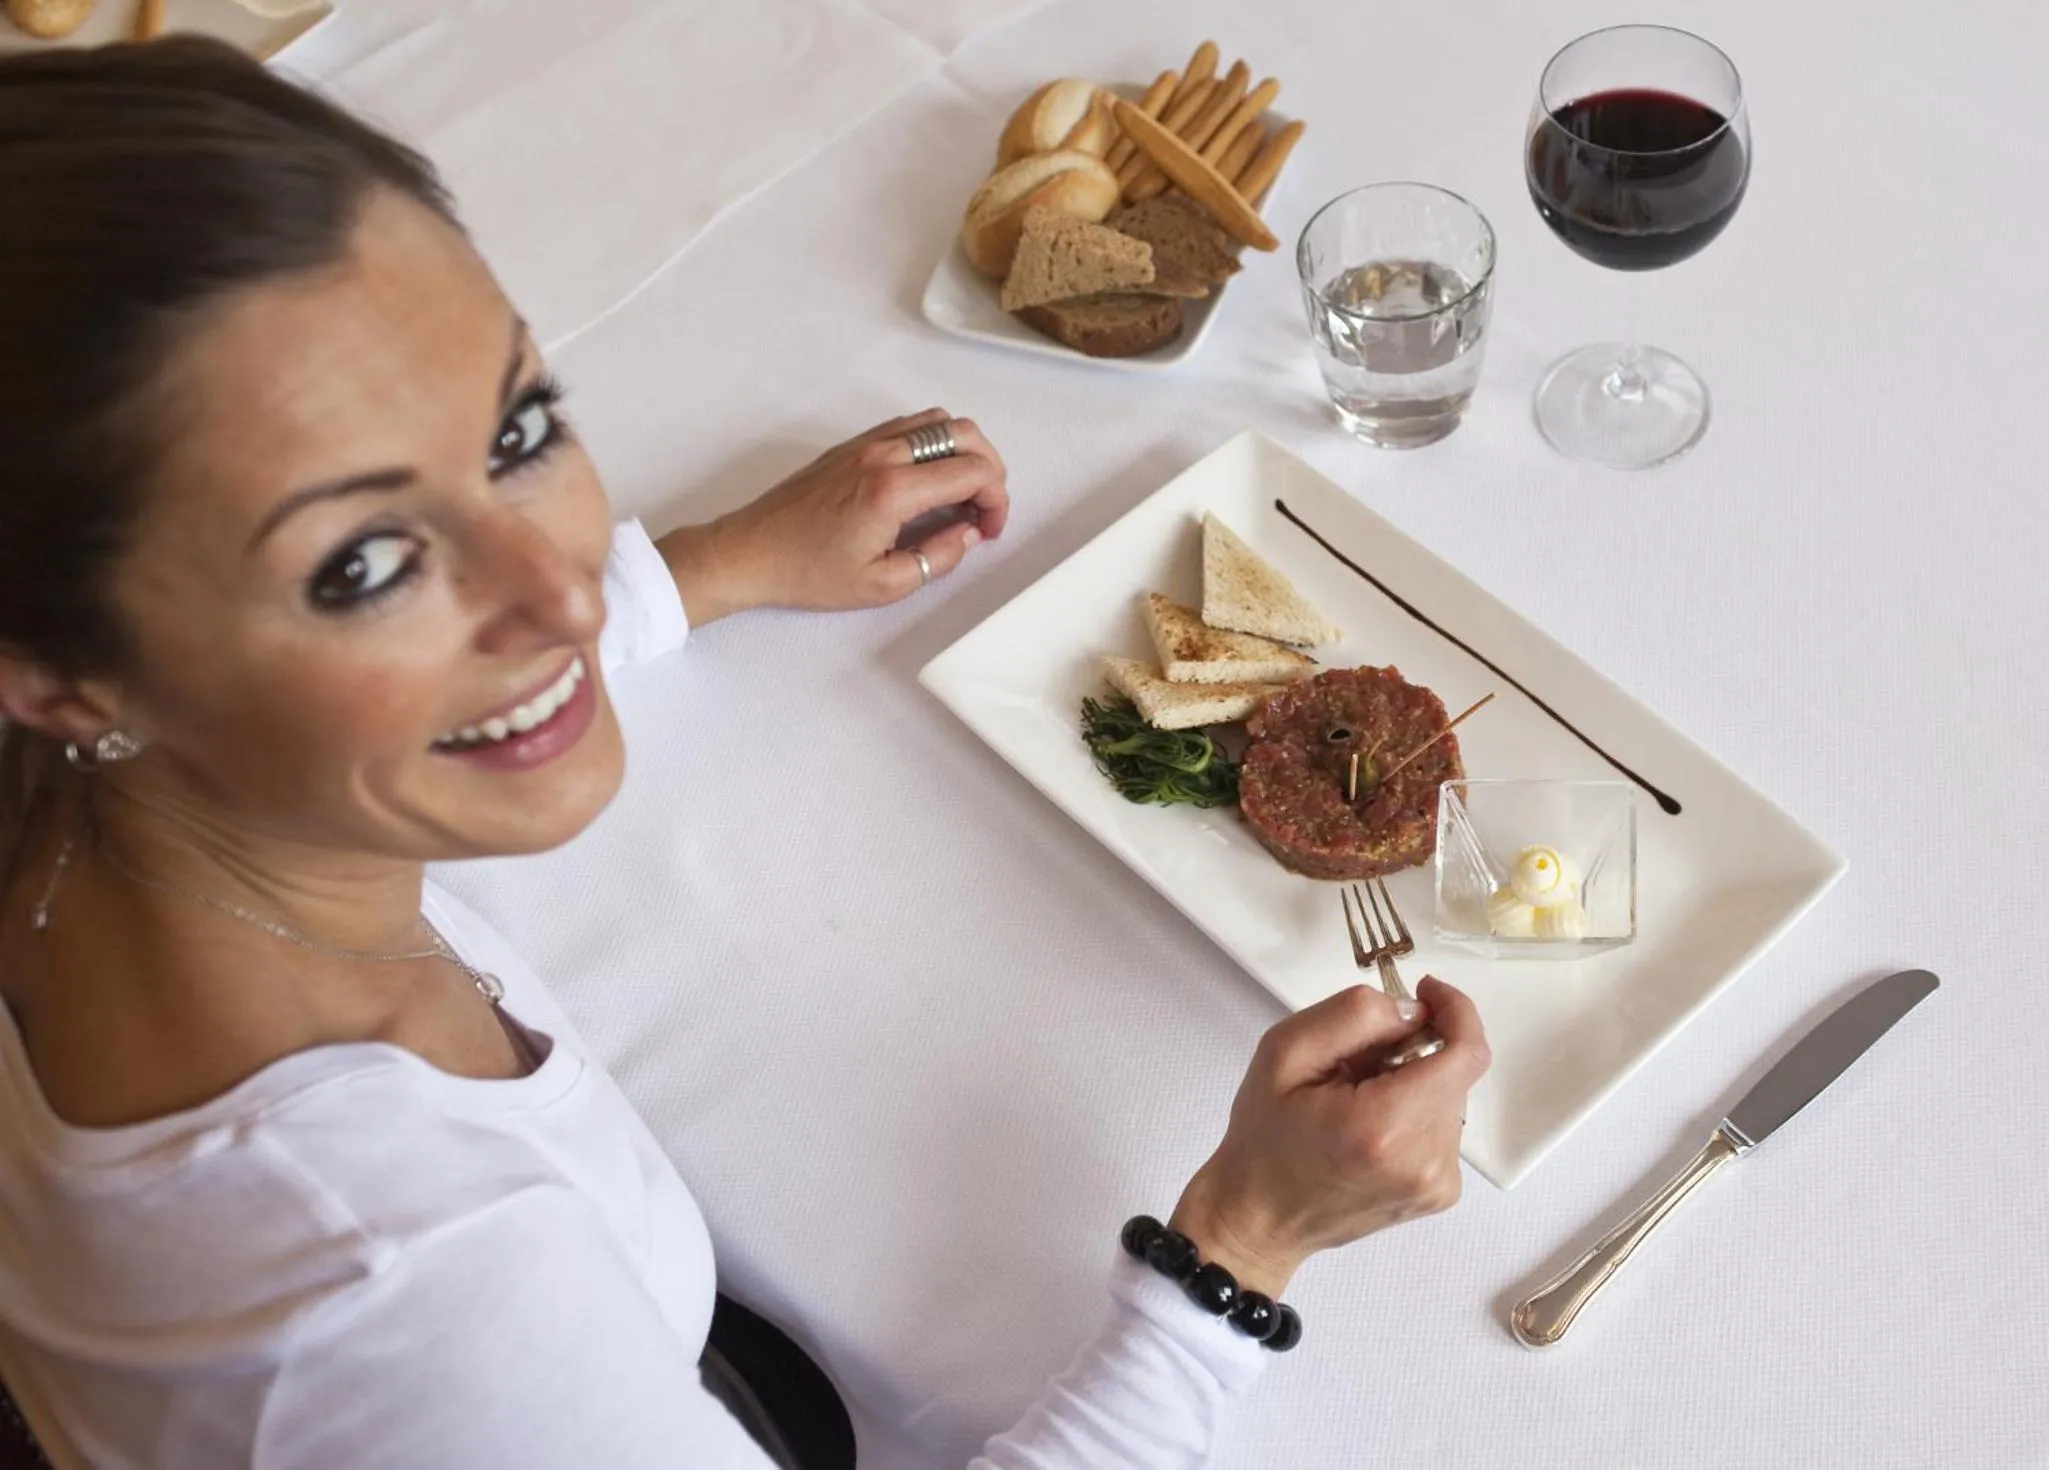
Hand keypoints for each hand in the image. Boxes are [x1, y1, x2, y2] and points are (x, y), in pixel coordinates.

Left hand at [656, 408, 1008, 625]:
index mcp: (892, 490)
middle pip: (964, 433)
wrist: (751, 552)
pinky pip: (908, 426)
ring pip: (938, 420)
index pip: (972, 472)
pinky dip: (934, 443)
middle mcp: (882, 455)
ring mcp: (865, 443)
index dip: (997, 500)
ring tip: (961, 493)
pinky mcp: (852, 445)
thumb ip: (937, 558)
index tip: (989, 528)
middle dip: (990, 468)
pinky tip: (929, 480)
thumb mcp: (882, 585)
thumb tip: (967, 534)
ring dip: (963, 450)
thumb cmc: (807, 572)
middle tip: (985, 507)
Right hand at [1167, 977, 1490, 1298]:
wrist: (1260, 1218)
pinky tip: (1370, 1128)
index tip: (1426, 992)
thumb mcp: (1285, 1051)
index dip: (1455, 1011)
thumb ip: (1354, 1015)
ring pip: (1448, 1096)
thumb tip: (1413, 1011)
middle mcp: (1424, 1161)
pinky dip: (1413, 1112)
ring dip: (1413, 1082)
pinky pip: (1441, 1127)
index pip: (1466, 1054)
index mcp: (1385, 1126)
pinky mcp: (1438, 1192)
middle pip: (1453, 1072)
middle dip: (1414, 1050)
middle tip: (1356, 1062)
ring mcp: (1436, 1184)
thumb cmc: (1265, 1138)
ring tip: (1356, 1101)